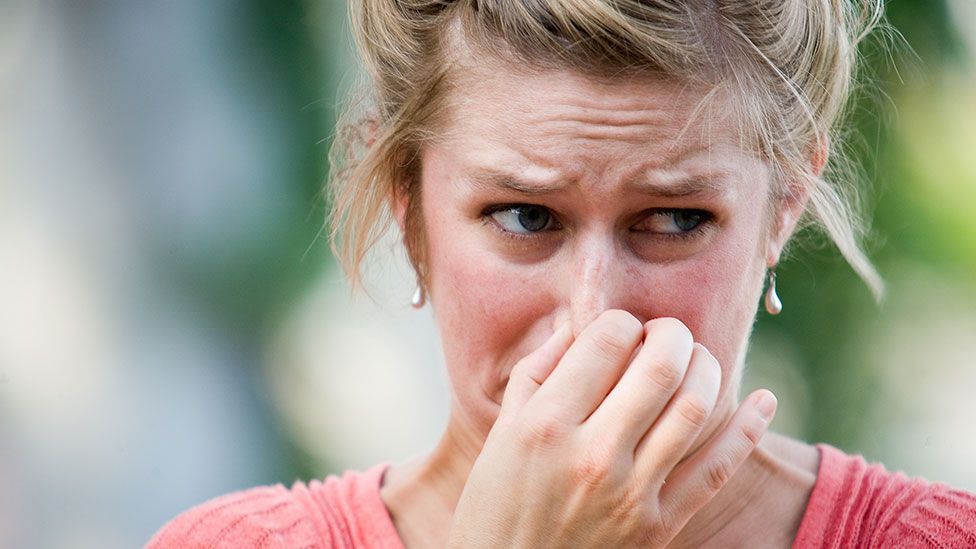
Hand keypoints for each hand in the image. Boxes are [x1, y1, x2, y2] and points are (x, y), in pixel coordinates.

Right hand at [445, 310, 775, 547]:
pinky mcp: (659, 526)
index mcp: (546, 423)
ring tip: (695, 362)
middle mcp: (592, 453)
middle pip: (660, 365)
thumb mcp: (502, 431)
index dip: (623, 322)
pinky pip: (717, 469)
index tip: (622, 330)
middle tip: (667, 335)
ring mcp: (630, 493)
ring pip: (694, 408)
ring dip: (706, 369)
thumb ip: (539, 371)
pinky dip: (749, 429)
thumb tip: (582, 323)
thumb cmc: (496, 504)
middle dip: (673, 334)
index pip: (608, 339)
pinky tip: (763, 400)